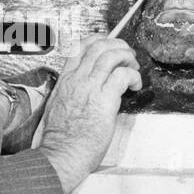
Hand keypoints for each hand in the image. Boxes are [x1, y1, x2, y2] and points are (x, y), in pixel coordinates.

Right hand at [37, 36, 141, 193]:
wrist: (61, 154)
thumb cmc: (60, 139)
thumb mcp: (57, 107)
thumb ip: (72, 94)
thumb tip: (86, 91)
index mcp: (65, 81)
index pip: (79, 47)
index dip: (98, 40)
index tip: (108, 44)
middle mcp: (76, 80)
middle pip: (98, 45)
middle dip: (117, 45)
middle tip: (127, 54)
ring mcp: (89, 87)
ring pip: (111, 55)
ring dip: (127, 56)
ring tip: (134, 66)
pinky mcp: (104, 99)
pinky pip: (123, 75)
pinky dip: (133, 75)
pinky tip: (136, 85)